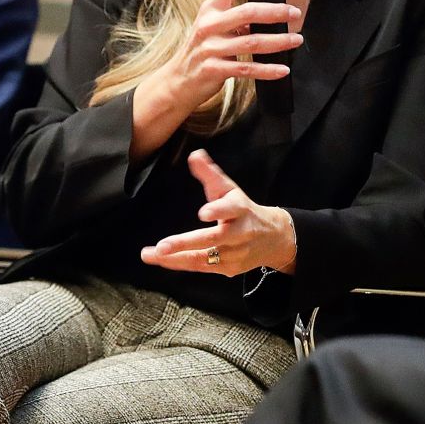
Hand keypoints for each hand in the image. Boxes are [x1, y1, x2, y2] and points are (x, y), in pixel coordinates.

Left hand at [140, 149, 297, 274]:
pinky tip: (160, 259)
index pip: (231, 209)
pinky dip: (178, 263)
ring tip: (151, 254)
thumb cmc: (243, 210)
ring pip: (202, 258)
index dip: (218, 211)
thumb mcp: (229, 190)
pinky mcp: (229, 269)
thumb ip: (210, 174)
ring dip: (175, 257)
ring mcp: (235, 254)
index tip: (203, 213)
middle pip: (213, 239)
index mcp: (241, 209)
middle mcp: (240, 233)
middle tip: (162, 246)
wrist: (273, 237)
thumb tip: (194, 155)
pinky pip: (200, 266)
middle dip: (185, 243)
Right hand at [144, 0, 303, 115]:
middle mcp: (209, 25)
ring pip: (252, 42)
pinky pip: (247, 69)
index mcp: (210, 9)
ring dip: (279, 41)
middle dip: (276, 12)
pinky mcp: (214, 69)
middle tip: (295, 13)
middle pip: (247, 12)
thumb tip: (271, 11)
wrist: (178, 81)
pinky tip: (282, 69)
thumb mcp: (213, 27)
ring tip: (296, 40)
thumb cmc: (202, 50)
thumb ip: (236, 18)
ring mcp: (210, 48)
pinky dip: (268, 70)